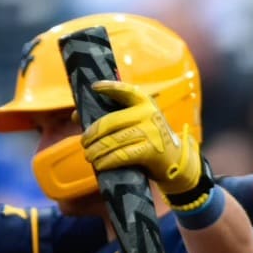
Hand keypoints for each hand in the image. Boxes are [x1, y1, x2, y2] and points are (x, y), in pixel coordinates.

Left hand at [80, 80, 200, 194]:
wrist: (175, 160)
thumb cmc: (148, 139)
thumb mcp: (134, 123)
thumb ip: (109, 118)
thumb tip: (76, 115)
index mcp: (143, 102)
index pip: (124, 90)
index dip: (109, 87)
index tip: (94, 87)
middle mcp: (147, 113)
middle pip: (110, 122)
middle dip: (91, 134)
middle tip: (83, 143)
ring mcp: (150, 131)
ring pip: (113, 141)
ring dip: (95, 151)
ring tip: (89, 156)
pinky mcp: (150, 151)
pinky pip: (121, 156)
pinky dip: (106, 161)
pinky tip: (99, 164)